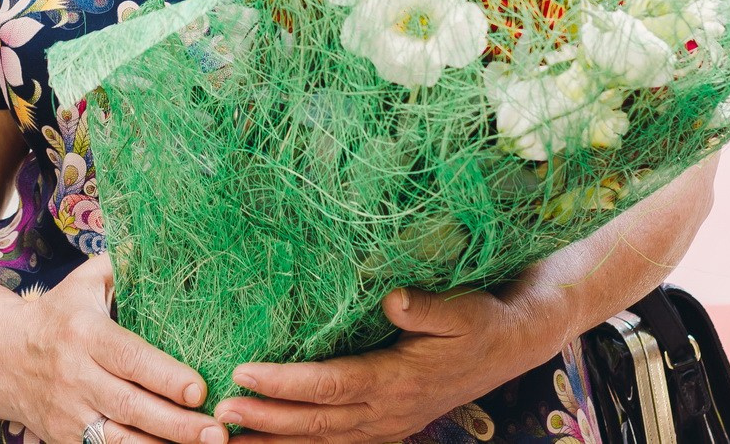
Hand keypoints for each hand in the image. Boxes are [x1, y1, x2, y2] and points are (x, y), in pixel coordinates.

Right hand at [4, 256, 227, 443]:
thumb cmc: (57, 315)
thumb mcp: (83, 283)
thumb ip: (123, 265)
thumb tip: (163, 243)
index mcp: (84, 334)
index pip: (128, 358)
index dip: (164, 376)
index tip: (199, 389)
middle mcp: (75, 376)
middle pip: (130, 406)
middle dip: (177, 423)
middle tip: (217, 432)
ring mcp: (69, 413)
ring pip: (120, 440)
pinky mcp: (65, 439)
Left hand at [213, 286, 558, 442]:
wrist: (512, 346)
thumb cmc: (480, 320)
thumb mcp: (460, 309)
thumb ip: (424, 307)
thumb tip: (392, 299)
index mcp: (398, 380)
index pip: (330, 385)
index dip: (285, 383)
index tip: (243, 372)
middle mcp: (388, 410)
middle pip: (316, 421)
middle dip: (265, 418)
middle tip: (218, 410)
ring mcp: (388, 423)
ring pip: (322, 439)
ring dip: (275, 437)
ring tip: (227, 435)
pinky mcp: (387, 424)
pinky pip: (336, 442)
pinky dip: (300, 443)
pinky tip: (268, 440)